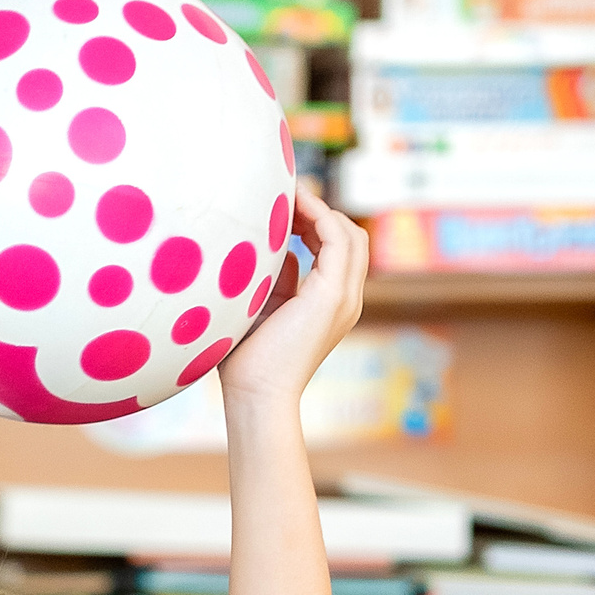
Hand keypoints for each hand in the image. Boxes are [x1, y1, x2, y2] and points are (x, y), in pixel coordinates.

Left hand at [218, 187, 367, 410]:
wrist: (255, 397)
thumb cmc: (246, 363)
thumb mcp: (262, 309)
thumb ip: (274, 279)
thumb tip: (273, 248)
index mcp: (330, 303)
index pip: (334, 249)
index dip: (312, 223)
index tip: (282, 208)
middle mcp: (344, 299)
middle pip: (347, 236)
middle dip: (318, 212)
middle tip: (284, 197)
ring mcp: (343, 297)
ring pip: (347, 233)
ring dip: (318, 210)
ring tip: (286, 196)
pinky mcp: (332, 296)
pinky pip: (337, 239)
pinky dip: (318, 217)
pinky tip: (291, 208)